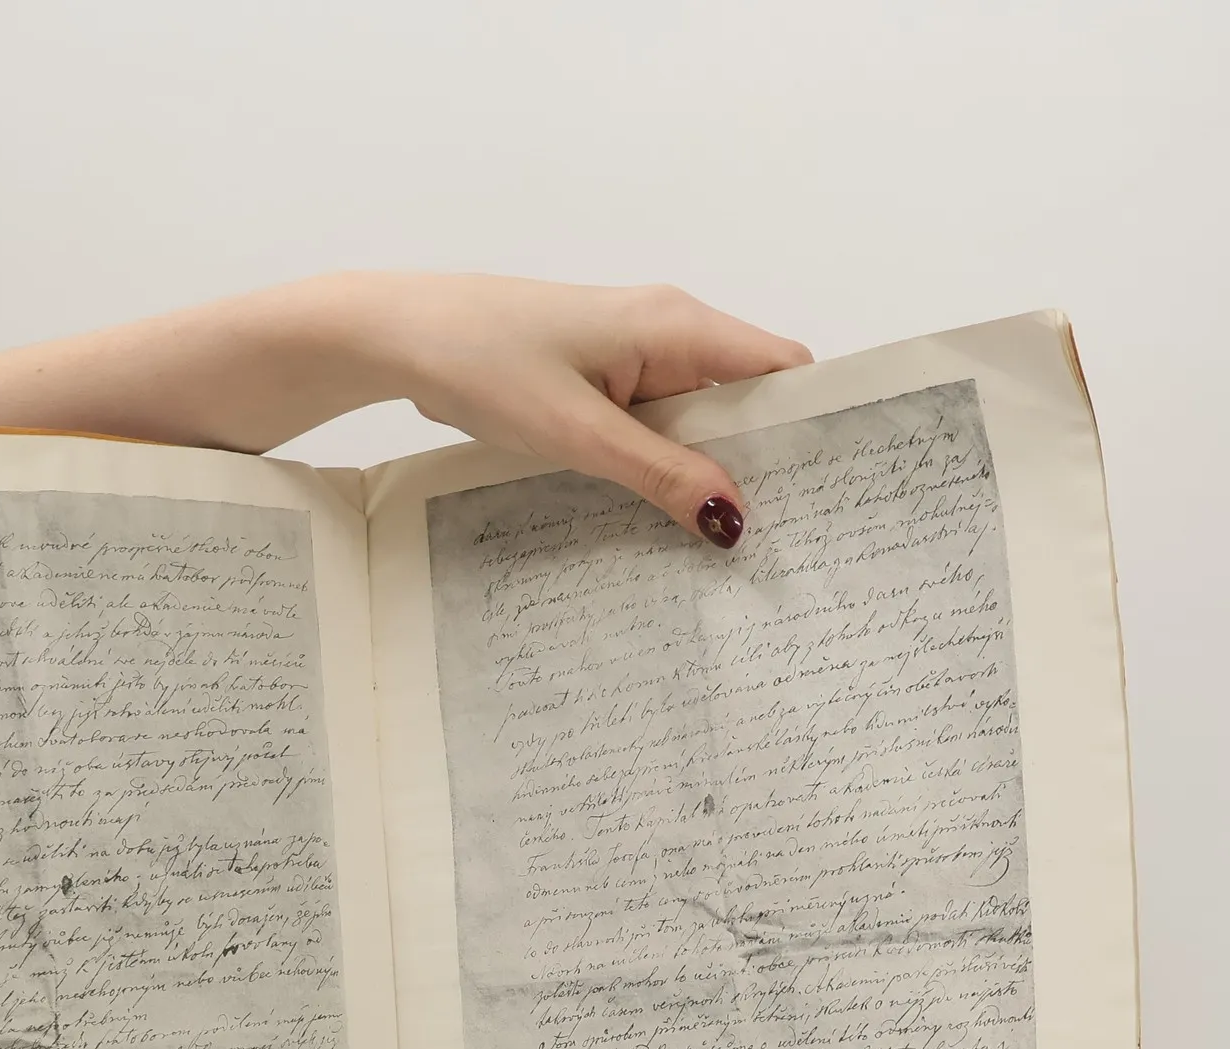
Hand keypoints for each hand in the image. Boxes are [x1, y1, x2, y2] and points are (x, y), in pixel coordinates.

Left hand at [344, 272, 812, 546]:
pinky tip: (667, 515)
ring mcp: (633, 354)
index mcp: (677, 325)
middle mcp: (667, 331)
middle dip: (763, 461)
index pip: (781, 370)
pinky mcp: (601, 378)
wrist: (401, 337)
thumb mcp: (579, 434)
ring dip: (709, 470)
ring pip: (698, 416)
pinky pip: (655, 423)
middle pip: (746, 398)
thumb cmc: (485, 364)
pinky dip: (666, 464)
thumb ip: (661, 475)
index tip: (827, 492)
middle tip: (782, 539)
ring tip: (728, 542)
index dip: (810, 425)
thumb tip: (733, 519)